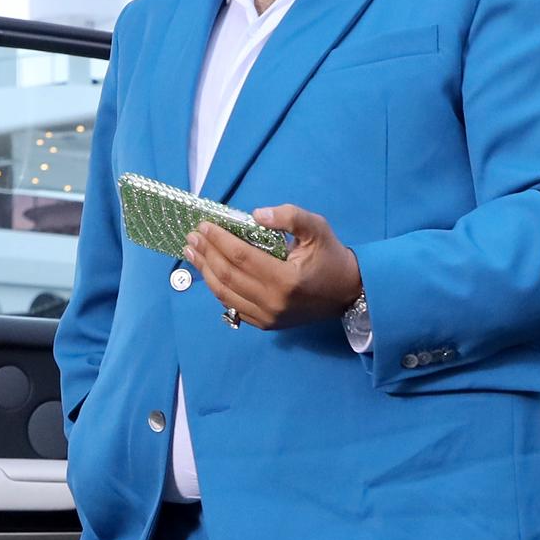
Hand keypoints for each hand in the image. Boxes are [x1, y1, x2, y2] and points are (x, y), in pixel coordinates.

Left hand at [182, 203, 360, 329]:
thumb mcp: (317, 228)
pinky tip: (208, 272)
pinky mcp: (266, 324)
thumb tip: (255, 214)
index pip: (241, 257)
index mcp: (286, 280)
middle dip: (206, 254)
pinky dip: (217, 288)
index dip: (219, 240)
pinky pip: (233, 306)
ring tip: (191, 253)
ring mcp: (268, 317)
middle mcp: (273, 302)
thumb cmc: (331, 257)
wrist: (348, 292)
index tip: (204, 225)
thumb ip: (289, 216)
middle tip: (192, 236)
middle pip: (227, 276)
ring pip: (225, 294)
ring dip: (204, 272)